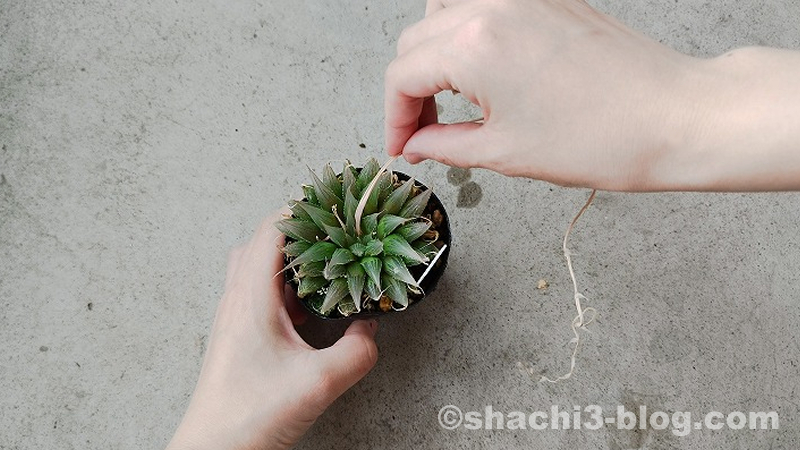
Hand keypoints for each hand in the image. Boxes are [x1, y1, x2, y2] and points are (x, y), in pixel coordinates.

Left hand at [166, 213, 378, 449]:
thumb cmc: (249, 415)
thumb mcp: (317, 383)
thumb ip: (355, 353)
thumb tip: (370, 332)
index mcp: (250, 296)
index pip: (272, 229)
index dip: (303, 209)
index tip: (333, 203)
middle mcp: (237, 299)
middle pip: (263, 242)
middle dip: (300, 230)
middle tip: (334, 231)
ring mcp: (235, 317)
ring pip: (260, 267)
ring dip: (292, 260)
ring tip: (326, 266)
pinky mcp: (239, 335)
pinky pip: (261, 293)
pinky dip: (286, 288)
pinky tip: (309, 308)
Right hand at [383, 0, 719, 189]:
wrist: (673, 118)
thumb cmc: (603, 135)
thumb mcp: (505, 151)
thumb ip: (445, 146)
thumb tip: (417, 145)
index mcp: (474, 43)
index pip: (402, 74)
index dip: (394, 118)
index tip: (402, 146)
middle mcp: (492, 6)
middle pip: (416, 41)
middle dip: (410, 91)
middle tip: (423, 133)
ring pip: (444, 14)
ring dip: (435, 56)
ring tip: (450, 101)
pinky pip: (484, 6)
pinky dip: (468, 35)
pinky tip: (481, 72)